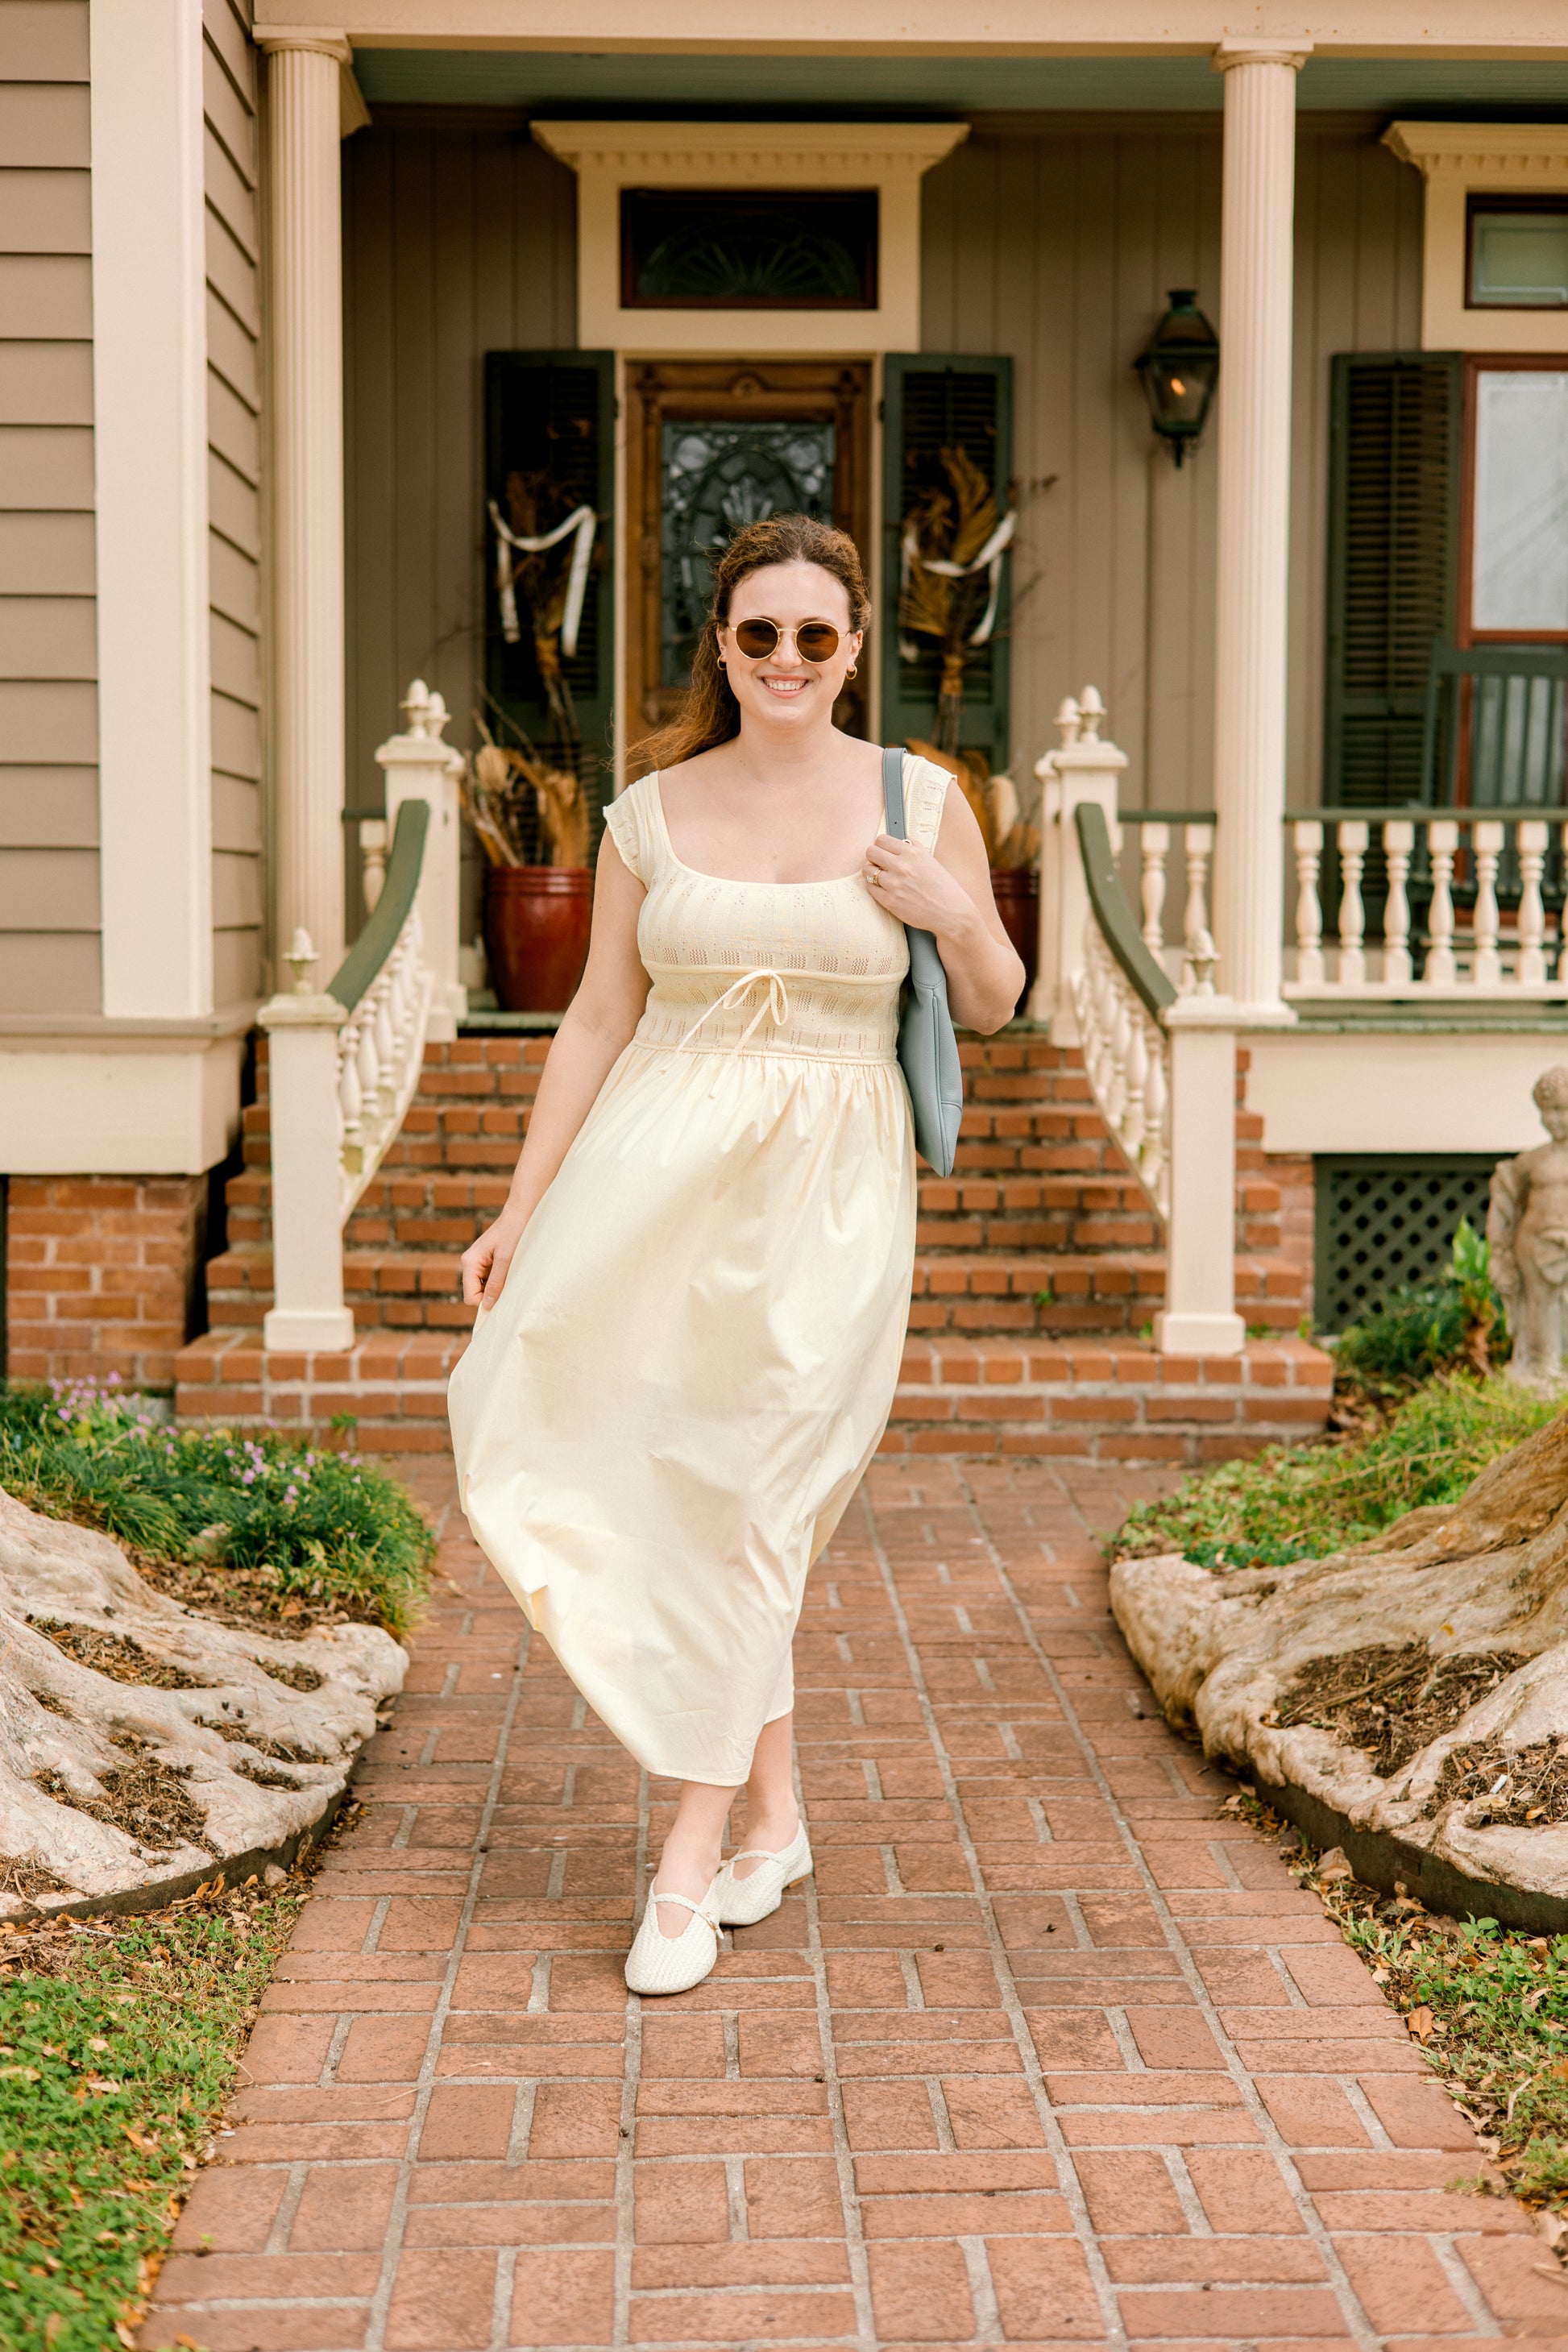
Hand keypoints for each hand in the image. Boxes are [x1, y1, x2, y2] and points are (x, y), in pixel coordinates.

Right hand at [460, 1213, 524, 1309]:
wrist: (522, 1214)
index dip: (485, 1302)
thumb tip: (487, 1305)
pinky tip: (512, 1271)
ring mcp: (479, 1263)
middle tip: (510, 1285)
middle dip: (491, 1294)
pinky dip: (501, 1281)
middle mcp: (470, 1263)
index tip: (503, 1299)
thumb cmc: (514, 1232)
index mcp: (470, 1262)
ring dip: (498, 1287)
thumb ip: (495, 1283)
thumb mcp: (506, 1260)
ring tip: (512, 1275)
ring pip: (484, 1288)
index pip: (470, 1296)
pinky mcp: (488, 1263)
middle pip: (476, 1294)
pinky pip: (491, 1280)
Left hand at [860, 833, 976, 935]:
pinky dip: (874, 887)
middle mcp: (901, 866)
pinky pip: (870, 888)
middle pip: (871, 852)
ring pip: (867, 870)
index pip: (882, 839)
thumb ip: (916, 848)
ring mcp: (894, 884)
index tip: (883, 850)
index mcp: (912, 853)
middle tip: (879, 863)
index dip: (881, 845)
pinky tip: (883, 889)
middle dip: (874, 857)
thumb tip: (905, 838)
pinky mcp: (889, 901)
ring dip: (872, 873)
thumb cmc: (944, 887)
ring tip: (881, 877)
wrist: (951, 913)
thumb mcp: (932, 861)